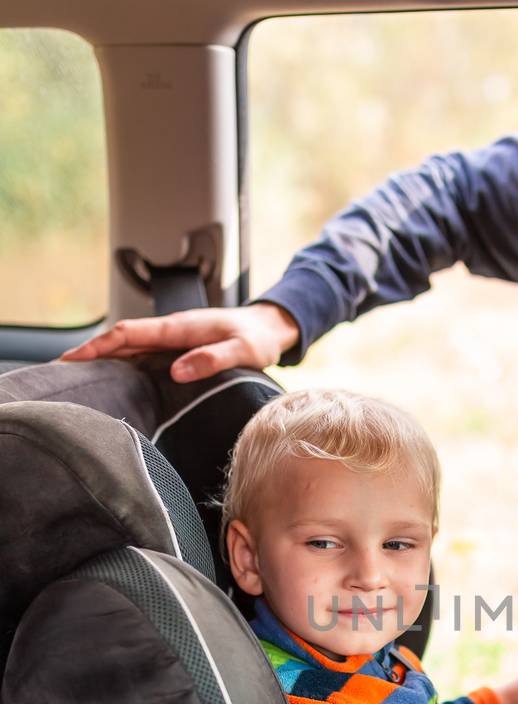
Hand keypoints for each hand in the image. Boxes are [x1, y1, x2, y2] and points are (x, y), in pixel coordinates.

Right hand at [58, 301, 299, 382]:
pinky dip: (123, 361)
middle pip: (122, 339)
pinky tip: (112, 375)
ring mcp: (173, 339)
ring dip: (104, 357)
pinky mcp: (178, 348)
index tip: (76, 357)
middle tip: (62, 370)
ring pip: (130, 346)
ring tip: (78, 375)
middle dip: (91, 352)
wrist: (270, 327)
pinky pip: (144, 354)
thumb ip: (212, 359)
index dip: (101, 345)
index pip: (131, 333)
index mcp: (181, 328)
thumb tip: (177, 371)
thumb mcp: (242, 351)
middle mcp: (172, 331)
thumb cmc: (258, 338)